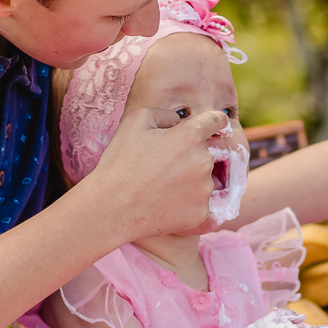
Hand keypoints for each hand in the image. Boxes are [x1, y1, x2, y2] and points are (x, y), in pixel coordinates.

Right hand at [86, 106, 228, 241]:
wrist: (112, 208)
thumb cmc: (120, 162)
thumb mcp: (134, 120)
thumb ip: (163, 114)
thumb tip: (177, 122)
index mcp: (190, 137)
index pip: (215, 121)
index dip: (214, 121)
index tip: (215, 124)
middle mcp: (203, 161)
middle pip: (204, 153)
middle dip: (187, 156)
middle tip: (160, 167)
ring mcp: (204, 190)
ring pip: (201, 179)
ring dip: (187, 181)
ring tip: (158, 188)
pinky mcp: (200, 213)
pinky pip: (197, 203)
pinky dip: (184, 203)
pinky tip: (163, 203)